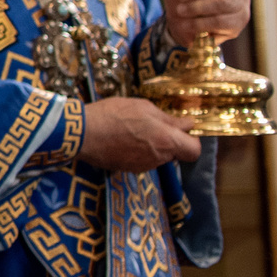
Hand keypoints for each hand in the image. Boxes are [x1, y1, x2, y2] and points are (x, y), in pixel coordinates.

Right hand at [76, 97, 201, 172]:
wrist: (82, 133)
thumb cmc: (114, 115)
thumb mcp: (143, 107)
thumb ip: (168, 119)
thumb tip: (187, 125)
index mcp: (166, 141)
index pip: (194, 150)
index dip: (191, 140)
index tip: (181, 130)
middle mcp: (158, 158)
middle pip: (174, 153)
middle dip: (168, 141)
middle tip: (150, 125)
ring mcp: (143, 166)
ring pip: (157, 157)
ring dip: (151, 146)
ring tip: (131, 131)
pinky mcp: (128, 169)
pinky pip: (141, 160)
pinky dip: (137, 151)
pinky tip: (121, 139)